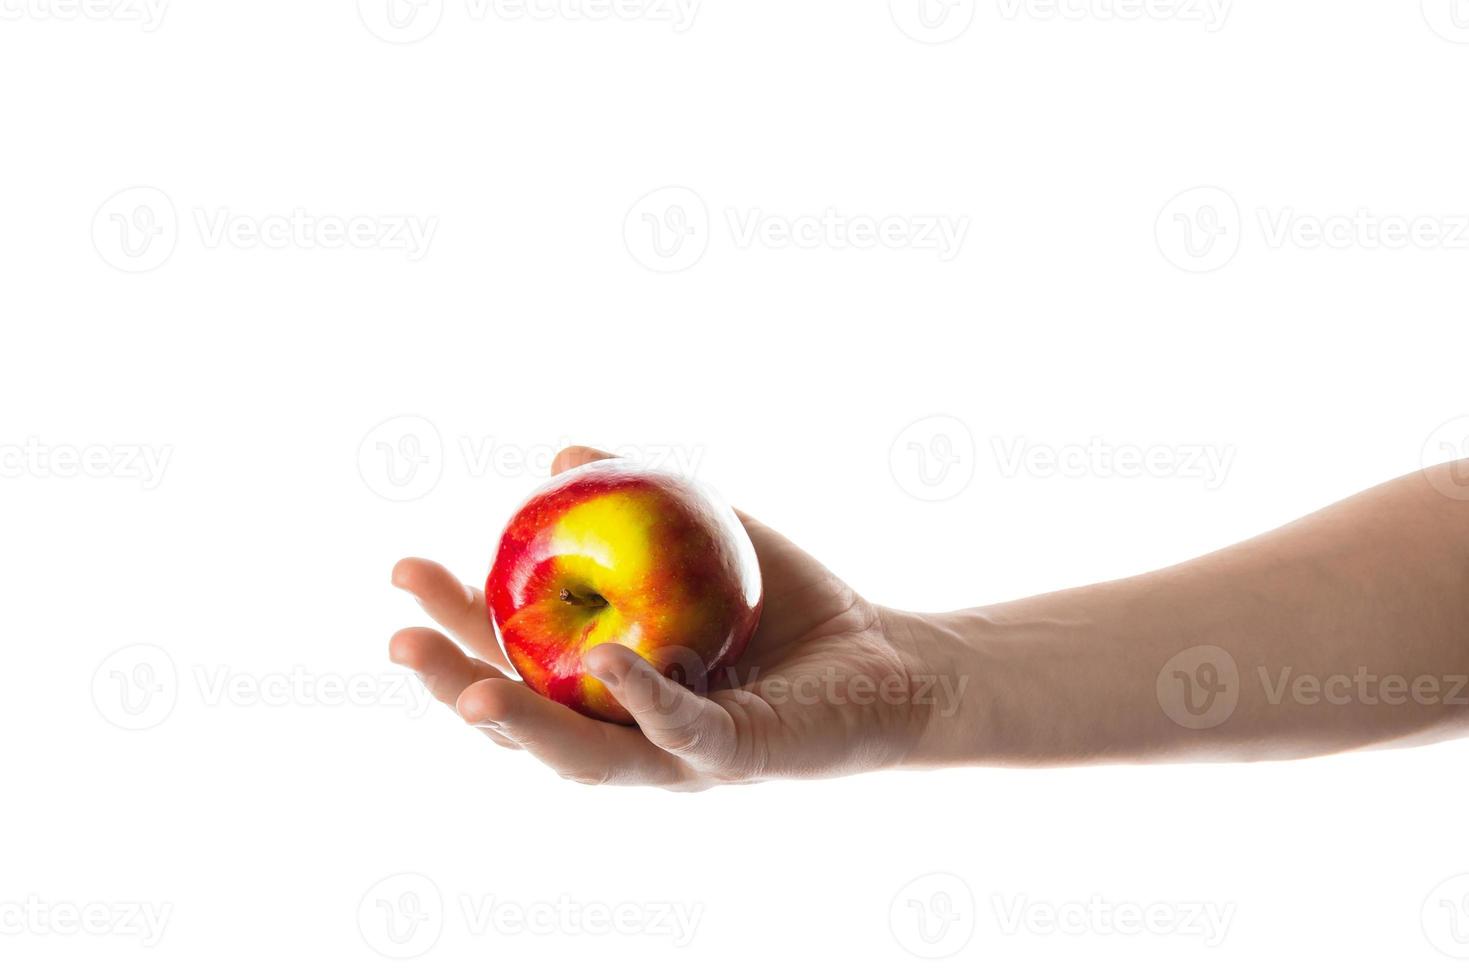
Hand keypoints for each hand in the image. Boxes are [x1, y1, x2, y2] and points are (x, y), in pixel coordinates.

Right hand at [388, 446, 947, 789]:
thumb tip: (565, 455)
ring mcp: (678, 758)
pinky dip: (641, 700)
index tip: (405, 569)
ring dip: (518, 724)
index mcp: (608, 689)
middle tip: (397, 635)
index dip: (454, 623)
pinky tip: (606, 661)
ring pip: (580, 754)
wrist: (891, 659)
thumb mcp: (708, 541)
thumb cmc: (793, 607)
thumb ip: (639, 504)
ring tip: (466, 685)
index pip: (513, 660)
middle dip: (452, 682)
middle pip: (523, 719)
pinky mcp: (736, 761)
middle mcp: (630, 734)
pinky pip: (680, 734)